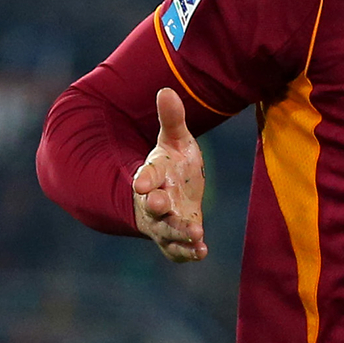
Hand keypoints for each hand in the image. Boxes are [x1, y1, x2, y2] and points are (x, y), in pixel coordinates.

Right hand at [133, 88, 207, 261]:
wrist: (170, 193)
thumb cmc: (173, 164)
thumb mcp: (176, 140)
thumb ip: (172, 119)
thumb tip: (166, 89)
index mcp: (152, 175)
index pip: (145, 176)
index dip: (144, 179)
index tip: (142, 182)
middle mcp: (154, 201)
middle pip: (151, 206)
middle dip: (156, 206)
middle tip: (160, 205)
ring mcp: (163, 222)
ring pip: (165, 231)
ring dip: (178, 233)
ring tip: (196, 236)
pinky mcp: (175, 238)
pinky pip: (176, 249)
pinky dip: (186, 252)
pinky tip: (202, 252)